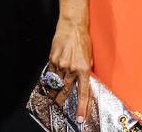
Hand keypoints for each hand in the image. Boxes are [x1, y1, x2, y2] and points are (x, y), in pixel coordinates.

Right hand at [48, 7, 93, 123]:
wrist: (72, 25)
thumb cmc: (83, 38)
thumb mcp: (90, 55)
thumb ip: (86, 68)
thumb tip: (84, 79)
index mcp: (84, 68)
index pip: (83, 92)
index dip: (82, 107)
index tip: (80, 117)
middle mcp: (72, 68)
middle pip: (66, 91)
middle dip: (62, 100)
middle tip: (59, 106)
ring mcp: (61, 64)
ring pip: (57, 83)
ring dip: (55, 89)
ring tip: (52, 95)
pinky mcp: (53, 59)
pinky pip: (51, 72)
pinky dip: (52, 76)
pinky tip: (52, 76)